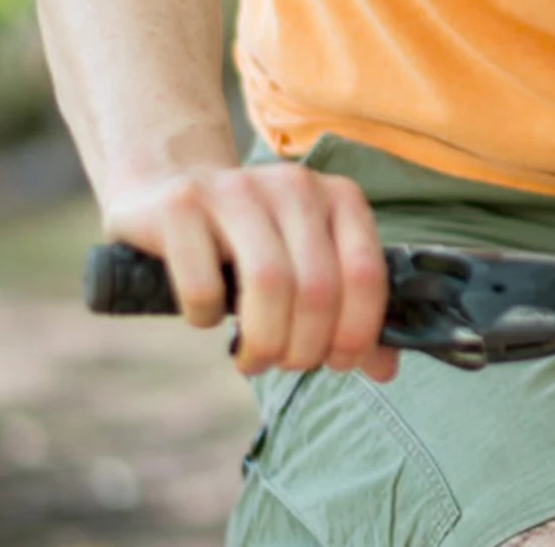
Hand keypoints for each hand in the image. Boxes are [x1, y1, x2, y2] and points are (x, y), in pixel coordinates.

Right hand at [103, 161, 398, 381]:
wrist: (169, 188)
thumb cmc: (253, 241)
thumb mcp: (308, 262)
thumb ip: (349, 310)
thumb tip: (385, 370)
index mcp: (339, 195)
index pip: (366, 272)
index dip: (358, 331)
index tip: (337, 363)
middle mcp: (294, 184)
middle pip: (318, 286)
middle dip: (306, 346)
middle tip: (287, 364)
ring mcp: (237, 189)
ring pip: (269, 283)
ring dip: (264, 342)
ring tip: (254, 359)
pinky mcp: (182, 205)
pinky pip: (203, 285)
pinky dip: (208, 318)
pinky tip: (208, 317)